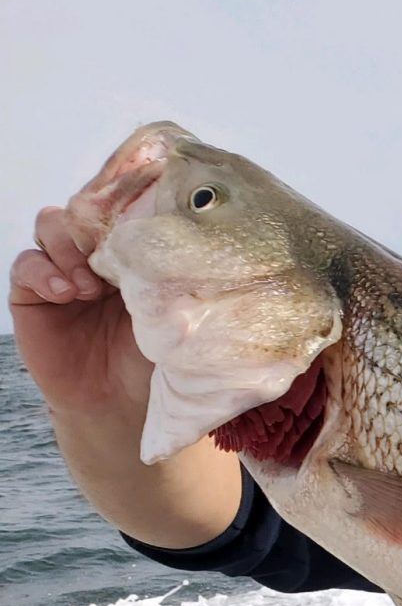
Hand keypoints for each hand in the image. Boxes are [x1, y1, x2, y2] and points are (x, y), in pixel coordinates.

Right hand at [8, 205, 152, 417]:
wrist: (122, 403)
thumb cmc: (154, 360)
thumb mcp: (169, 314)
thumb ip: (163, 277)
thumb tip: (171, 241)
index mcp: (133, 252)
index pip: (119, 208)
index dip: (122, 202)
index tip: (138, 209)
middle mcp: (94, 255)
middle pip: (82, 209)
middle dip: (93, 224)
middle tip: (109, 252)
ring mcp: (61, 269)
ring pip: (51, 226)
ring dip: (68, 248)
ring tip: (90, 287)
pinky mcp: (32, 292)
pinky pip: (26, 264)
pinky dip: (42, 271)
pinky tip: (65, 292)